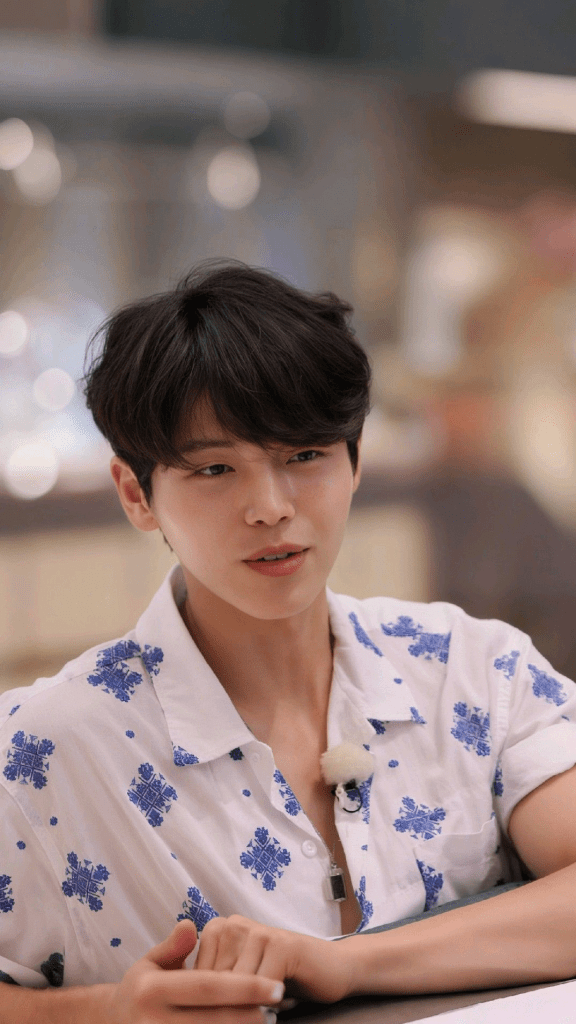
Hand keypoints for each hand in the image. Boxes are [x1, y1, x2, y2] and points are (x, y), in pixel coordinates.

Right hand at [104, 919, 284, 1023]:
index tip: (276, 984)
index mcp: (152, 991)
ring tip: (270, 1018)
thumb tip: (190, 925)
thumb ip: (173, 946)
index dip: (245, 987)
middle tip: (281, 1003)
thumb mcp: (151, 962)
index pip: (208, 987)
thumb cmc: (140, 989)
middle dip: (252, 1013)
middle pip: (216, 1019)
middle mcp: (154, 1023)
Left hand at [195, 915, 353, 1003]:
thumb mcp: (240, 979)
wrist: (330, 968)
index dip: (208, 1003)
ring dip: (249, 1006)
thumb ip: (214, 984)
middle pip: (214, 983)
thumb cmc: (281, 978)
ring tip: (264, 1004)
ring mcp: (257, 931)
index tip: (221, 1008)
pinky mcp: (280, 944)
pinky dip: (266, 1004)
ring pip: (235, 987)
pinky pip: (260, 986)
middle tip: (249, 1007)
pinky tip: (278, 1001)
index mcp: (218, 930)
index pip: (195, 978)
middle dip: (228, 1006)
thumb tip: (187, 1005)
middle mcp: (233, 925)